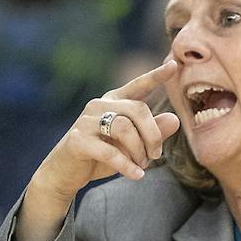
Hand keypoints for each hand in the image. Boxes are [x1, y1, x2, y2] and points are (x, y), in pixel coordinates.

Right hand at [18, 60, 180, 240]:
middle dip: (153, 135)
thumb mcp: (131, 145)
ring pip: (125, 129)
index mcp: (113, 101)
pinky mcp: (78, 140)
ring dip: (139, 152)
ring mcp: (86, 121)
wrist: (65, 173)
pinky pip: (110, 152)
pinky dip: (127, 166)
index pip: (138, 86)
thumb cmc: (100, 156)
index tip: (174, 65)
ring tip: (141, 166)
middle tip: (155, 156)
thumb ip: (152, 132)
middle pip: (138, 110)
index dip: (156, 76)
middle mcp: (99, 105)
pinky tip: (136, 175)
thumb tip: (175, 119)